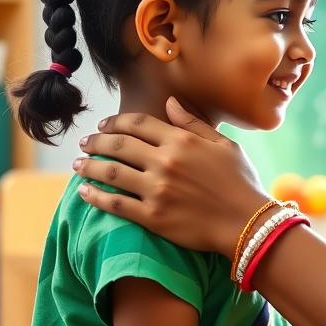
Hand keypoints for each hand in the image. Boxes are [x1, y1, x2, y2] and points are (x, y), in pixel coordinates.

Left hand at [74, 98, 268, 256]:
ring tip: (77, 165)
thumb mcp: (224, 145)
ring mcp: (157, 190)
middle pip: (118, 145)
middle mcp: (165, 162)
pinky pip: (116, 204)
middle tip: (85, 144)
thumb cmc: (240, 182)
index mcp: (182, 141)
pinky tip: (84, 192)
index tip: (104, 125)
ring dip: (89, 167)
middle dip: (96, 142)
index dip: (115, 121)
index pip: (137, 124)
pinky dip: (96, 197)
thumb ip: (193, 123)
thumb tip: (170, 102)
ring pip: (110, 173)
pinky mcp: (153, 218)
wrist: (247, 223)